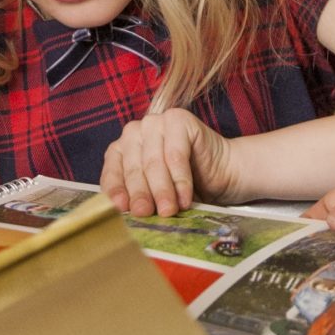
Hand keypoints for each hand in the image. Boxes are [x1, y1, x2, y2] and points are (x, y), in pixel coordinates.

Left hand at [101, 108, 237, 216]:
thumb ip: (140, 200)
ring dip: (161, 190)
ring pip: (154, 162)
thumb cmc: (185, 188)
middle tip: (145, 214)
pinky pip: (175, 154)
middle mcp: (135, 132)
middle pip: (134, 168)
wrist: (222, 172)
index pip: (112, 172)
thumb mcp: (155, 196)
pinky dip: (180, 179)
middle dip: (141, 195)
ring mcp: (156, 122)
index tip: (121, 209)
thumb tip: (128, 215)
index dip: (116, 191)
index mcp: (122, 150)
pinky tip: (185, 198)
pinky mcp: (178, 119)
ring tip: (168, 211)